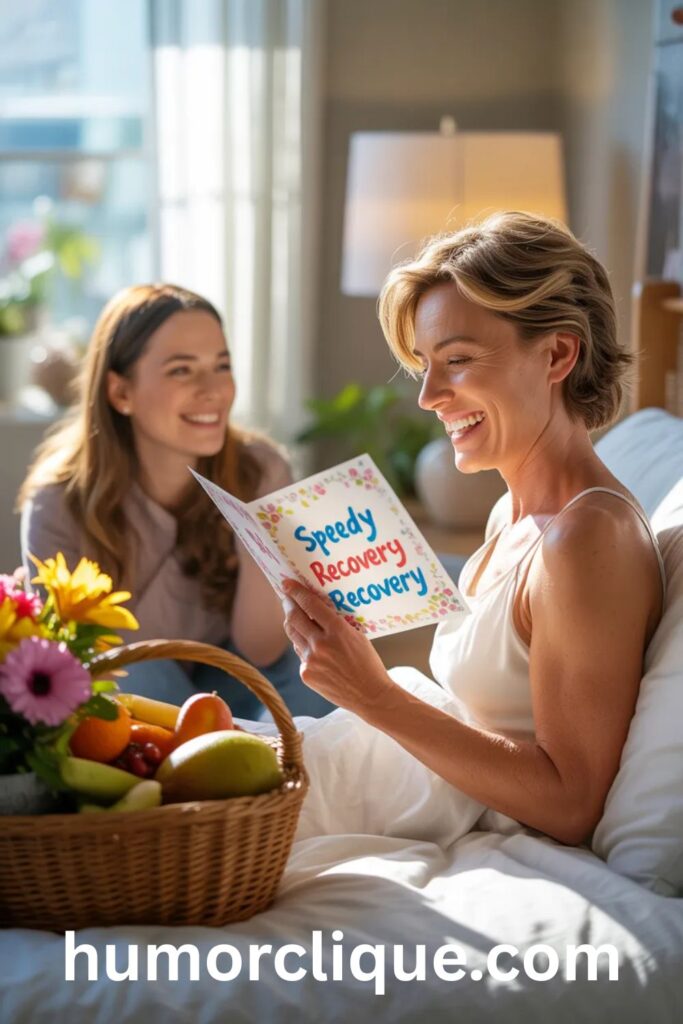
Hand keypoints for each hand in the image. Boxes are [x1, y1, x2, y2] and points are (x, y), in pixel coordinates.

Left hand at [281, 578, 394, 714]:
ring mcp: (311, 660)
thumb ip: (336, 623)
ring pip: (294, 636)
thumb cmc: (368, 663)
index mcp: (337, 630)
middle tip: (286, 597)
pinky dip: (305, 649)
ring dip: (293, 625)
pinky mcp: (306, 674)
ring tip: (295, 618)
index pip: (310, 605)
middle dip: (288, 604)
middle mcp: (321, 644)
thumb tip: (316, 609)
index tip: (287, 583)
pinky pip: (300, 655)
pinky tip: (314, 650)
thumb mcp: (357, 635)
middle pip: (294, 618)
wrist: (371, 695)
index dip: (297, 592)